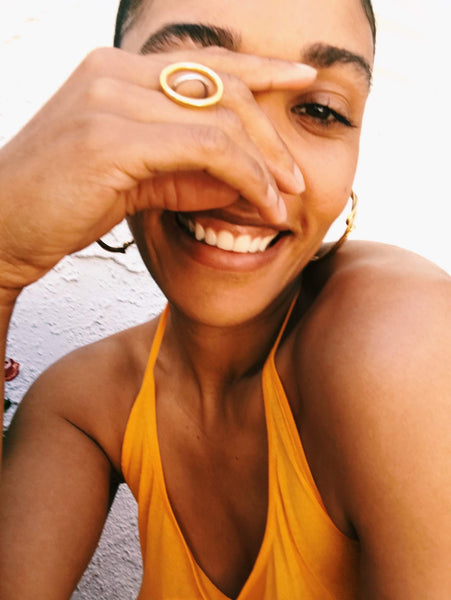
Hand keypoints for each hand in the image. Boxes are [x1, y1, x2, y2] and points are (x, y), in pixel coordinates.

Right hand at [0, 46, 315, 289]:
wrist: (1, 229)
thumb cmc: (64, 205)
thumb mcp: (138, 181)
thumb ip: (189, 171)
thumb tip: (247, 177)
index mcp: (116, 72)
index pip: (205, 63)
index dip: (260, 70)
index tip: (301, 81)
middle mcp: (113, 72)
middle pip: (222, 86)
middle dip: (271, 135)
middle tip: (297, 178)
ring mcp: (109, 98)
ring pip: (219, 118)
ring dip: (262, 163)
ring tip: (283, 201)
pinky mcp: (109, 137)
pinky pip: (203, 147)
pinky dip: (242, 176)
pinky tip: (260, 203)